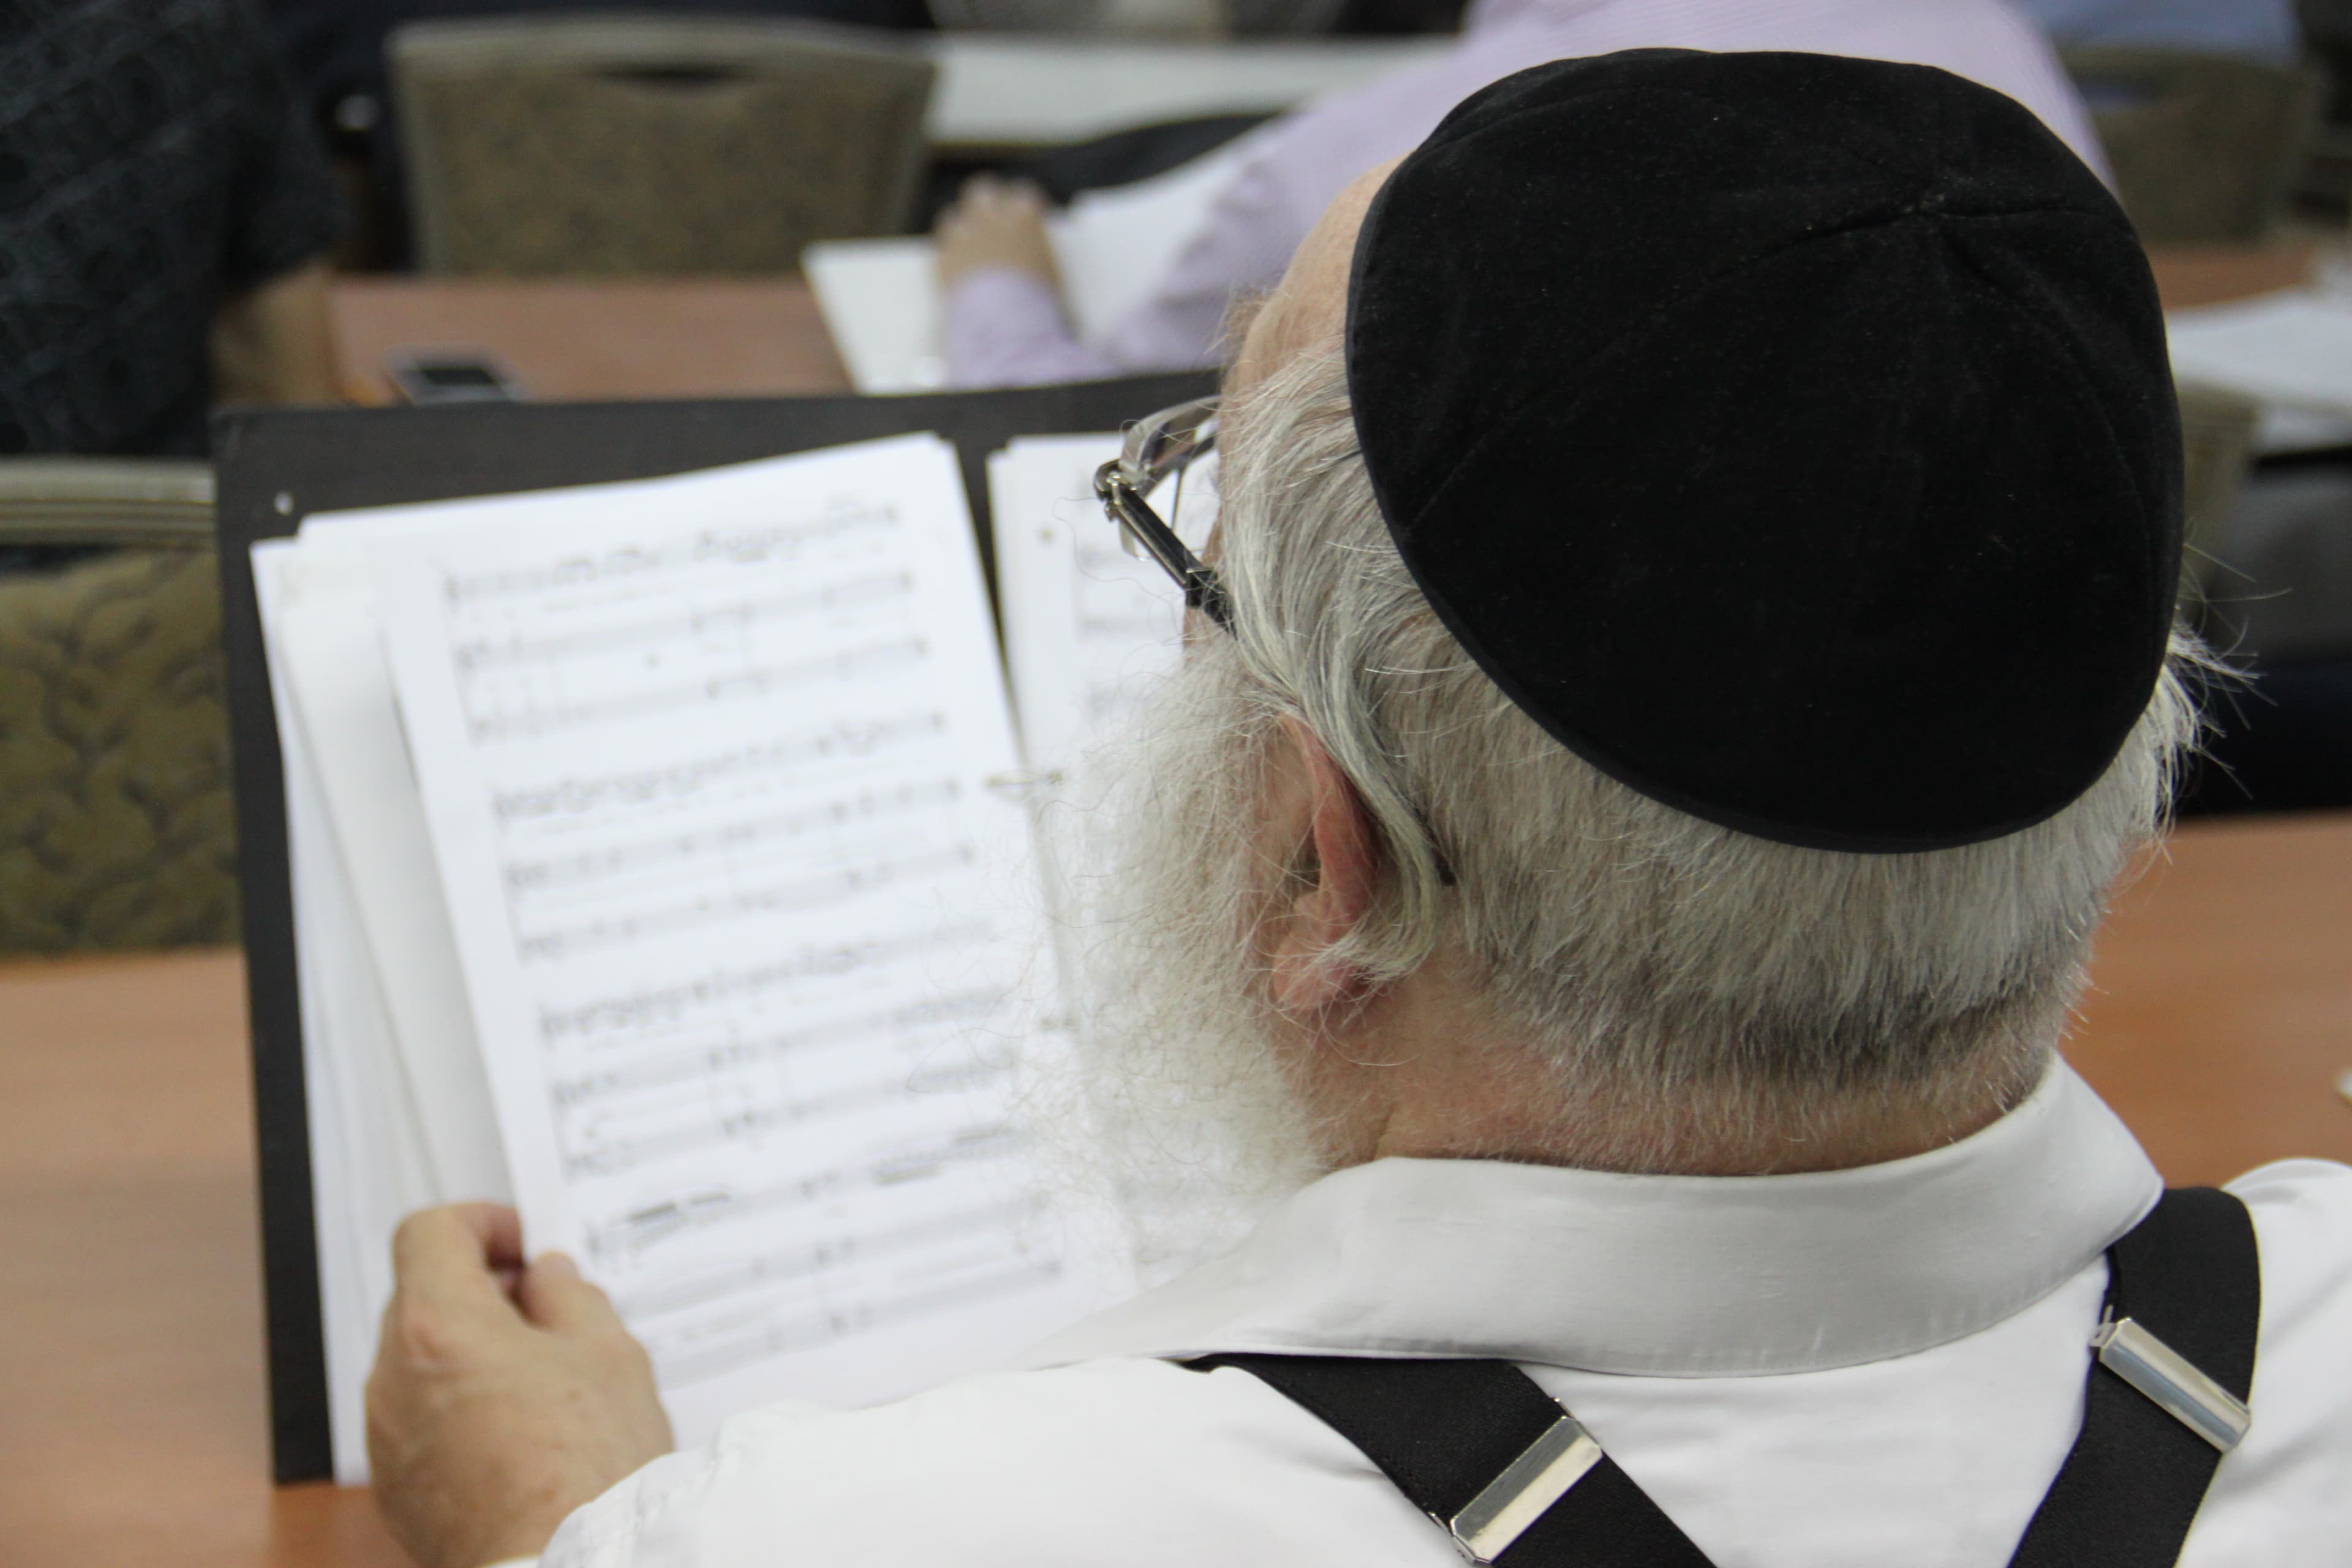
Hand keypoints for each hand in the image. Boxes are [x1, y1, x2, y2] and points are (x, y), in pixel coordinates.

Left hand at [367, 1204, 672, 1567]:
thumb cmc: (588, 1468)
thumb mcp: (607, 1351)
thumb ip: (569, 1296)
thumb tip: (547, 1280)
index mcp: (438, 1325)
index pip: (428, 1233)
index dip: (479, 1223)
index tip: (520, 1242)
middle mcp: (392, 1378)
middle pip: (421, 1298)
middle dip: (482, 1292)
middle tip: (549, 1311)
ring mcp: (386, 1439)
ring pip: (420, 1363)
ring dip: (470, 1352)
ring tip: (545, 1381)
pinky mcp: (395, 1489)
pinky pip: (418, 1422)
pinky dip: (459, 1409)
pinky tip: (523, 1434)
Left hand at [934, 174, 1061, 291]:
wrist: (1006, 324)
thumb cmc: (1038, 301)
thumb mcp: (1052, 273)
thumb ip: (1036, 254)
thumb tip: (1030, 258)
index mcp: (1024, 217)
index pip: (1024, 192)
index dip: (1024, 204)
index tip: (1025, 214)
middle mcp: (991, 218)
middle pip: (982, 191)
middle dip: (986, 202)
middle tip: (990, 219)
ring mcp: (964, 235)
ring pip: (953, 216)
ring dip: (961, 229)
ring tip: (968, 248)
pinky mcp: (943, 259)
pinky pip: (941, 249)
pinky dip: (948, 257)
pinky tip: (956, 273)